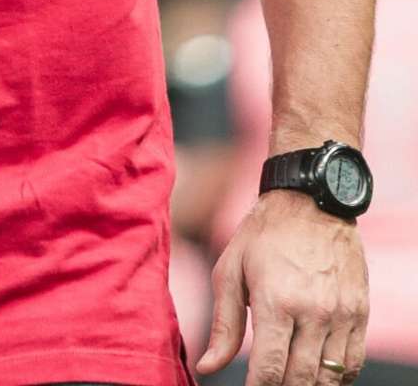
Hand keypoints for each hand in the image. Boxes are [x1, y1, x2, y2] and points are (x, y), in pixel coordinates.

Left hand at [196, 190, 368, 385]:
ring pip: (329, 378)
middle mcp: (313, 311)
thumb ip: (223, 324)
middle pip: (300, 379)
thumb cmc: (263, 234)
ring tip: (290, 379)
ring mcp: (341, 313)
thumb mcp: (231, 270)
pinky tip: (318, 373)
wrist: (311, 201)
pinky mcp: (359, 312)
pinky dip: (336, 378)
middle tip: (269, 382)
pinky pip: (352, 363)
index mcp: (275, 300)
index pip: (270, 369)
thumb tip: (208, 367)